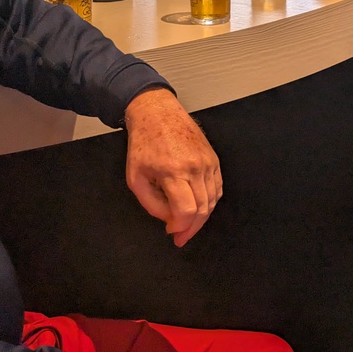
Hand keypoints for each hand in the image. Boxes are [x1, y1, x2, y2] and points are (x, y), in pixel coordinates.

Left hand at [124, 88, 222, 247]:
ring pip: (212, 200)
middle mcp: (195, 167)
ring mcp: (208, 162)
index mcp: (174, 171)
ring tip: (188, 225)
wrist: (157, 114)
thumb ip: (151, 204)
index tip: (171, 231)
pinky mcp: (213, 159)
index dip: (180, 227)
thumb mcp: (135, 178)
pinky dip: (209, 202)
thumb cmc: (144, 144)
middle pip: (202, 209)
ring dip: (201, 218)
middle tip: (180, 237)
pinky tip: (198, 208)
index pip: (187, 210)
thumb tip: (169, 219)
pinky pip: (217, 188)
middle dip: (191, 228)